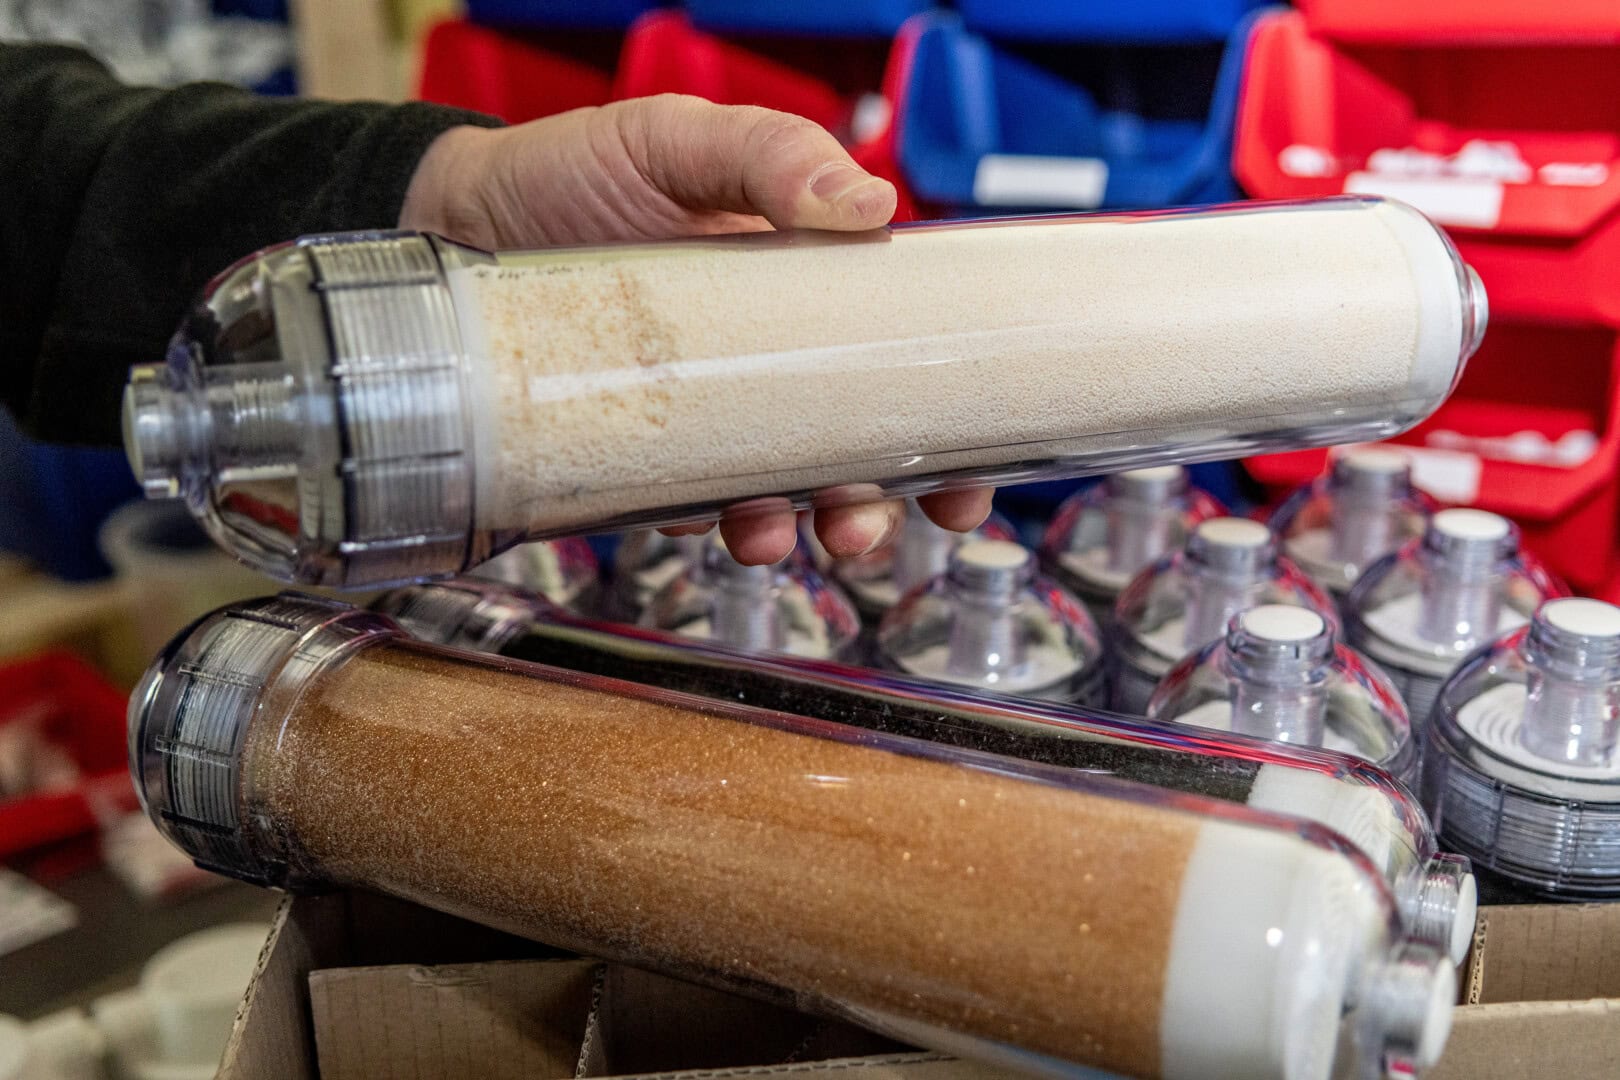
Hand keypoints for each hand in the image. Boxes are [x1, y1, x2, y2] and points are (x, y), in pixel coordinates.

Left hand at [401, 94, 994, 563]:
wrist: (455, 222)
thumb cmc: (570, 174)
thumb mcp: (676, 140)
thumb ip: (768, 155)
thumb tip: (871, 207)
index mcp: (800, 285)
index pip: (899, 354)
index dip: (948, 415)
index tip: (981, 463)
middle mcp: (763, 357)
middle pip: (857, 441)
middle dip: (890, 496)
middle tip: (890, 518)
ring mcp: (705, 410)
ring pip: (785, 487)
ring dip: (812, 524)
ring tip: (809, 534)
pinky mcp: (640, 451)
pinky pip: (696, 503)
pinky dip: (723, 524)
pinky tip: (733, 527)